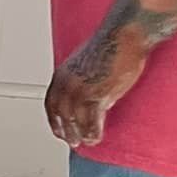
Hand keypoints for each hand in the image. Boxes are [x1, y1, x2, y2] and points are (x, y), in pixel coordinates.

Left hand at [45, 29, 149, 147]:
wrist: (125, 34)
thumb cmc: (113, 44)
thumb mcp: (89, 63)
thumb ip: (85, 81)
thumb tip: (92, 100)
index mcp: (62, 74)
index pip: (51, 103)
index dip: (54, 120)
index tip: (58, 130)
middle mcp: (67, 83)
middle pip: (61, 115)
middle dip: (66, 131)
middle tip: (73, 142)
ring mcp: (80, 89)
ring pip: (75, 120)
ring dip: (80, 135)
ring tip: (87, 142)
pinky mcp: (96, 94)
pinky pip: (91, 120)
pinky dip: (92, 132)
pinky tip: (96, 138)